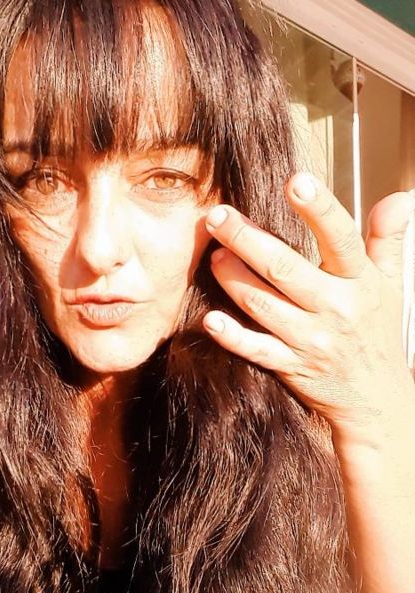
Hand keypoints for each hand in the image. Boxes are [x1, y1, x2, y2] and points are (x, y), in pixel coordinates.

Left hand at [202, 175, 413, 435]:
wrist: (376, 399)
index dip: (319, 209)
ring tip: (213, 254)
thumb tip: (400, 197)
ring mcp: (310, 339)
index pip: (341, 237)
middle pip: (284, 268)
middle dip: (247, 239)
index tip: (296, 180)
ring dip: (233, 279)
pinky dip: (233, 336)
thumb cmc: (377, 334)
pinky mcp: (291, 366)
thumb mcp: (390, 285)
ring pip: (263, 304)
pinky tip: (210, 320)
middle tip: (217, 215)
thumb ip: (386, 239)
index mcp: (360, 281)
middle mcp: (334, 308)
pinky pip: (257, 350)